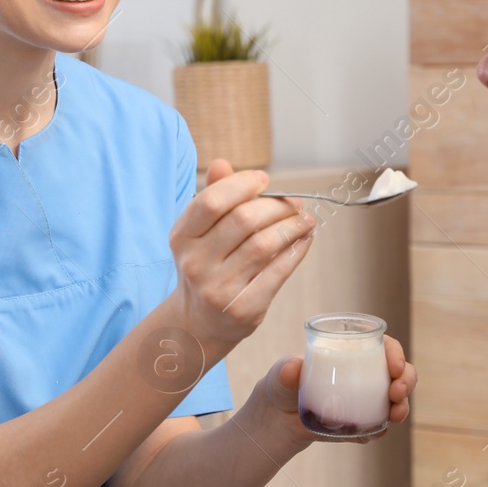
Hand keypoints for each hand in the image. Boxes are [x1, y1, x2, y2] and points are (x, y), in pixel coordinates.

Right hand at [166, 158, 315, 349]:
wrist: (198, 323)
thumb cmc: (205, 268)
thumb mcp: (198, 234)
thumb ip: (211, 197)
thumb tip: (222, 163)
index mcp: (182, 238)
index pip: (212, 201)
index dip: (242, 185)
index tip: (264, 180)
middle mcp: (196, 263)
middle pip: (244, 220)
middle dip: (276, 206)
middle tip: (293, 203)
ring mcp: (219, 288)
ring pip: (265, 244)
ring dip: (292, 226)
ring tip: (304, 219)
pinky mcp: (244, 308)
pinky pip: (279, 271)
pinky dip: (297, 250)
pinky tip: (305, 239)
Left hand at [257, 335, 418, 446]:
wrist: (278, 418)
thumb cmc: (283, 383)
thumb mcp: (282, 373)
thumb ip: (286, 369)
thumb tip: (293, 368)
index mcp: (353, 353)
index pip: (384, 347)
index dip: (395, 353)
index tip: (394, 365)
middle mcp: (367, 376)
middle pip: (400, 373)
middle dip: (406, 381)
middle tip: (396, 392)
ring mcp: (367, 401)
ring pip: (397, 401)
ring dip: (402, 407)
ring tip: (394, 415)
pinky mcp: (361, 424)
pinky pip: (377, 428)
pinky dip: (378, 431)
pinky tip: (372, 434)